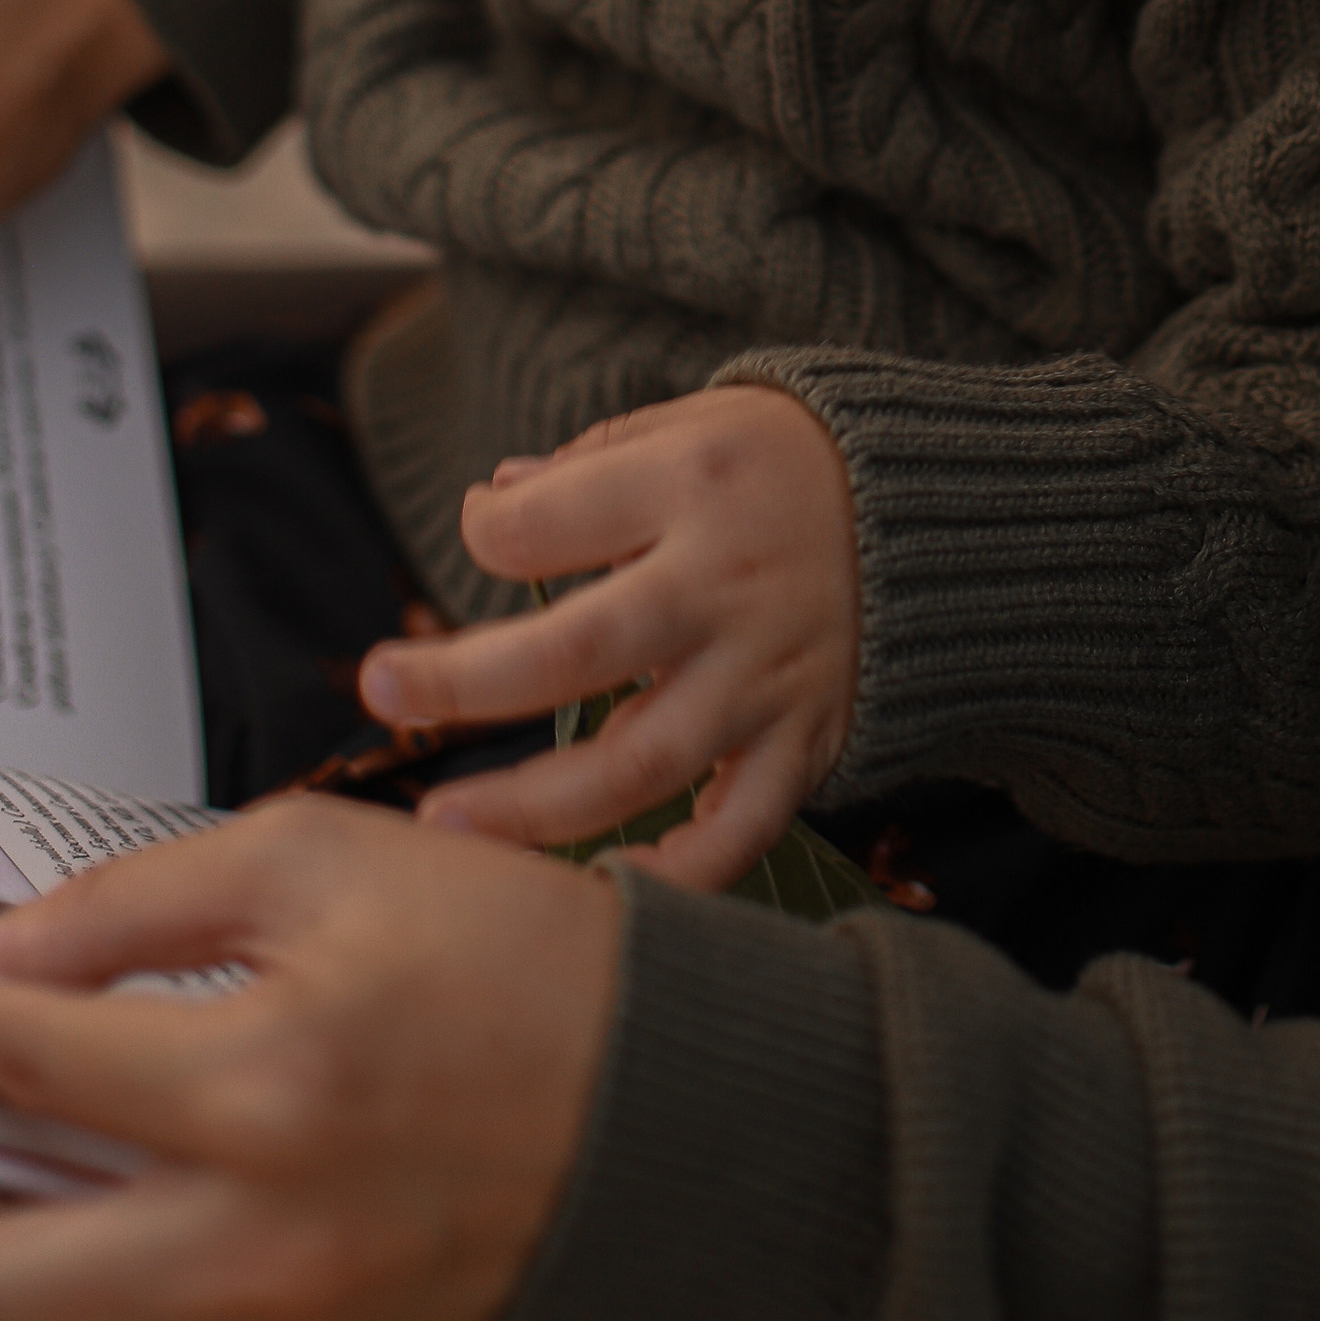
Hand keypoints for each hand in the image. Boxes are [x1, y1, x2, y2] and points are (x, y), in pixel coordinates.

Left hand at [0, 799, 619, 1320]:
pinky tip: (168, 1180)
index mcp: (272, 1085)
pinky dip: (122, 1264)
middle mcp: (259, 1242)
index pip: (19, 1062)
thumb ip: (142, 894)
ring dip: (15, 1230)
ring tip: (56, 1135)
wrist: (685, 1118)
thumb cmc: (529, 968)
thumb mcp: (336, 863)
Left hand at [358, 386, 860, 893]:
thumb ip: (588, 468)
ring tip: (446, 828)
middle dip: (462, 682)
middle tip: (380, 690)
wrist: (940, 510)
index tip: (478, 536)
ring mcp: (768, 674)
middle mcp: (727, 584)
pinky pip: (740, 832)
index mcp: (692, 485)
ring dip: (533, 807)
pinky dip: (675, 877)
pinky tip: (601, 895)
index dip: (486, 533)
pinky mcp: (806, 741)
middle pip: (575, 651)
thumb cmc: (786, 463)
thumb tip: (491, 508)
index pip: (544, 527)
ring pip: (640, 763)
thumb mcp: (690, 425)